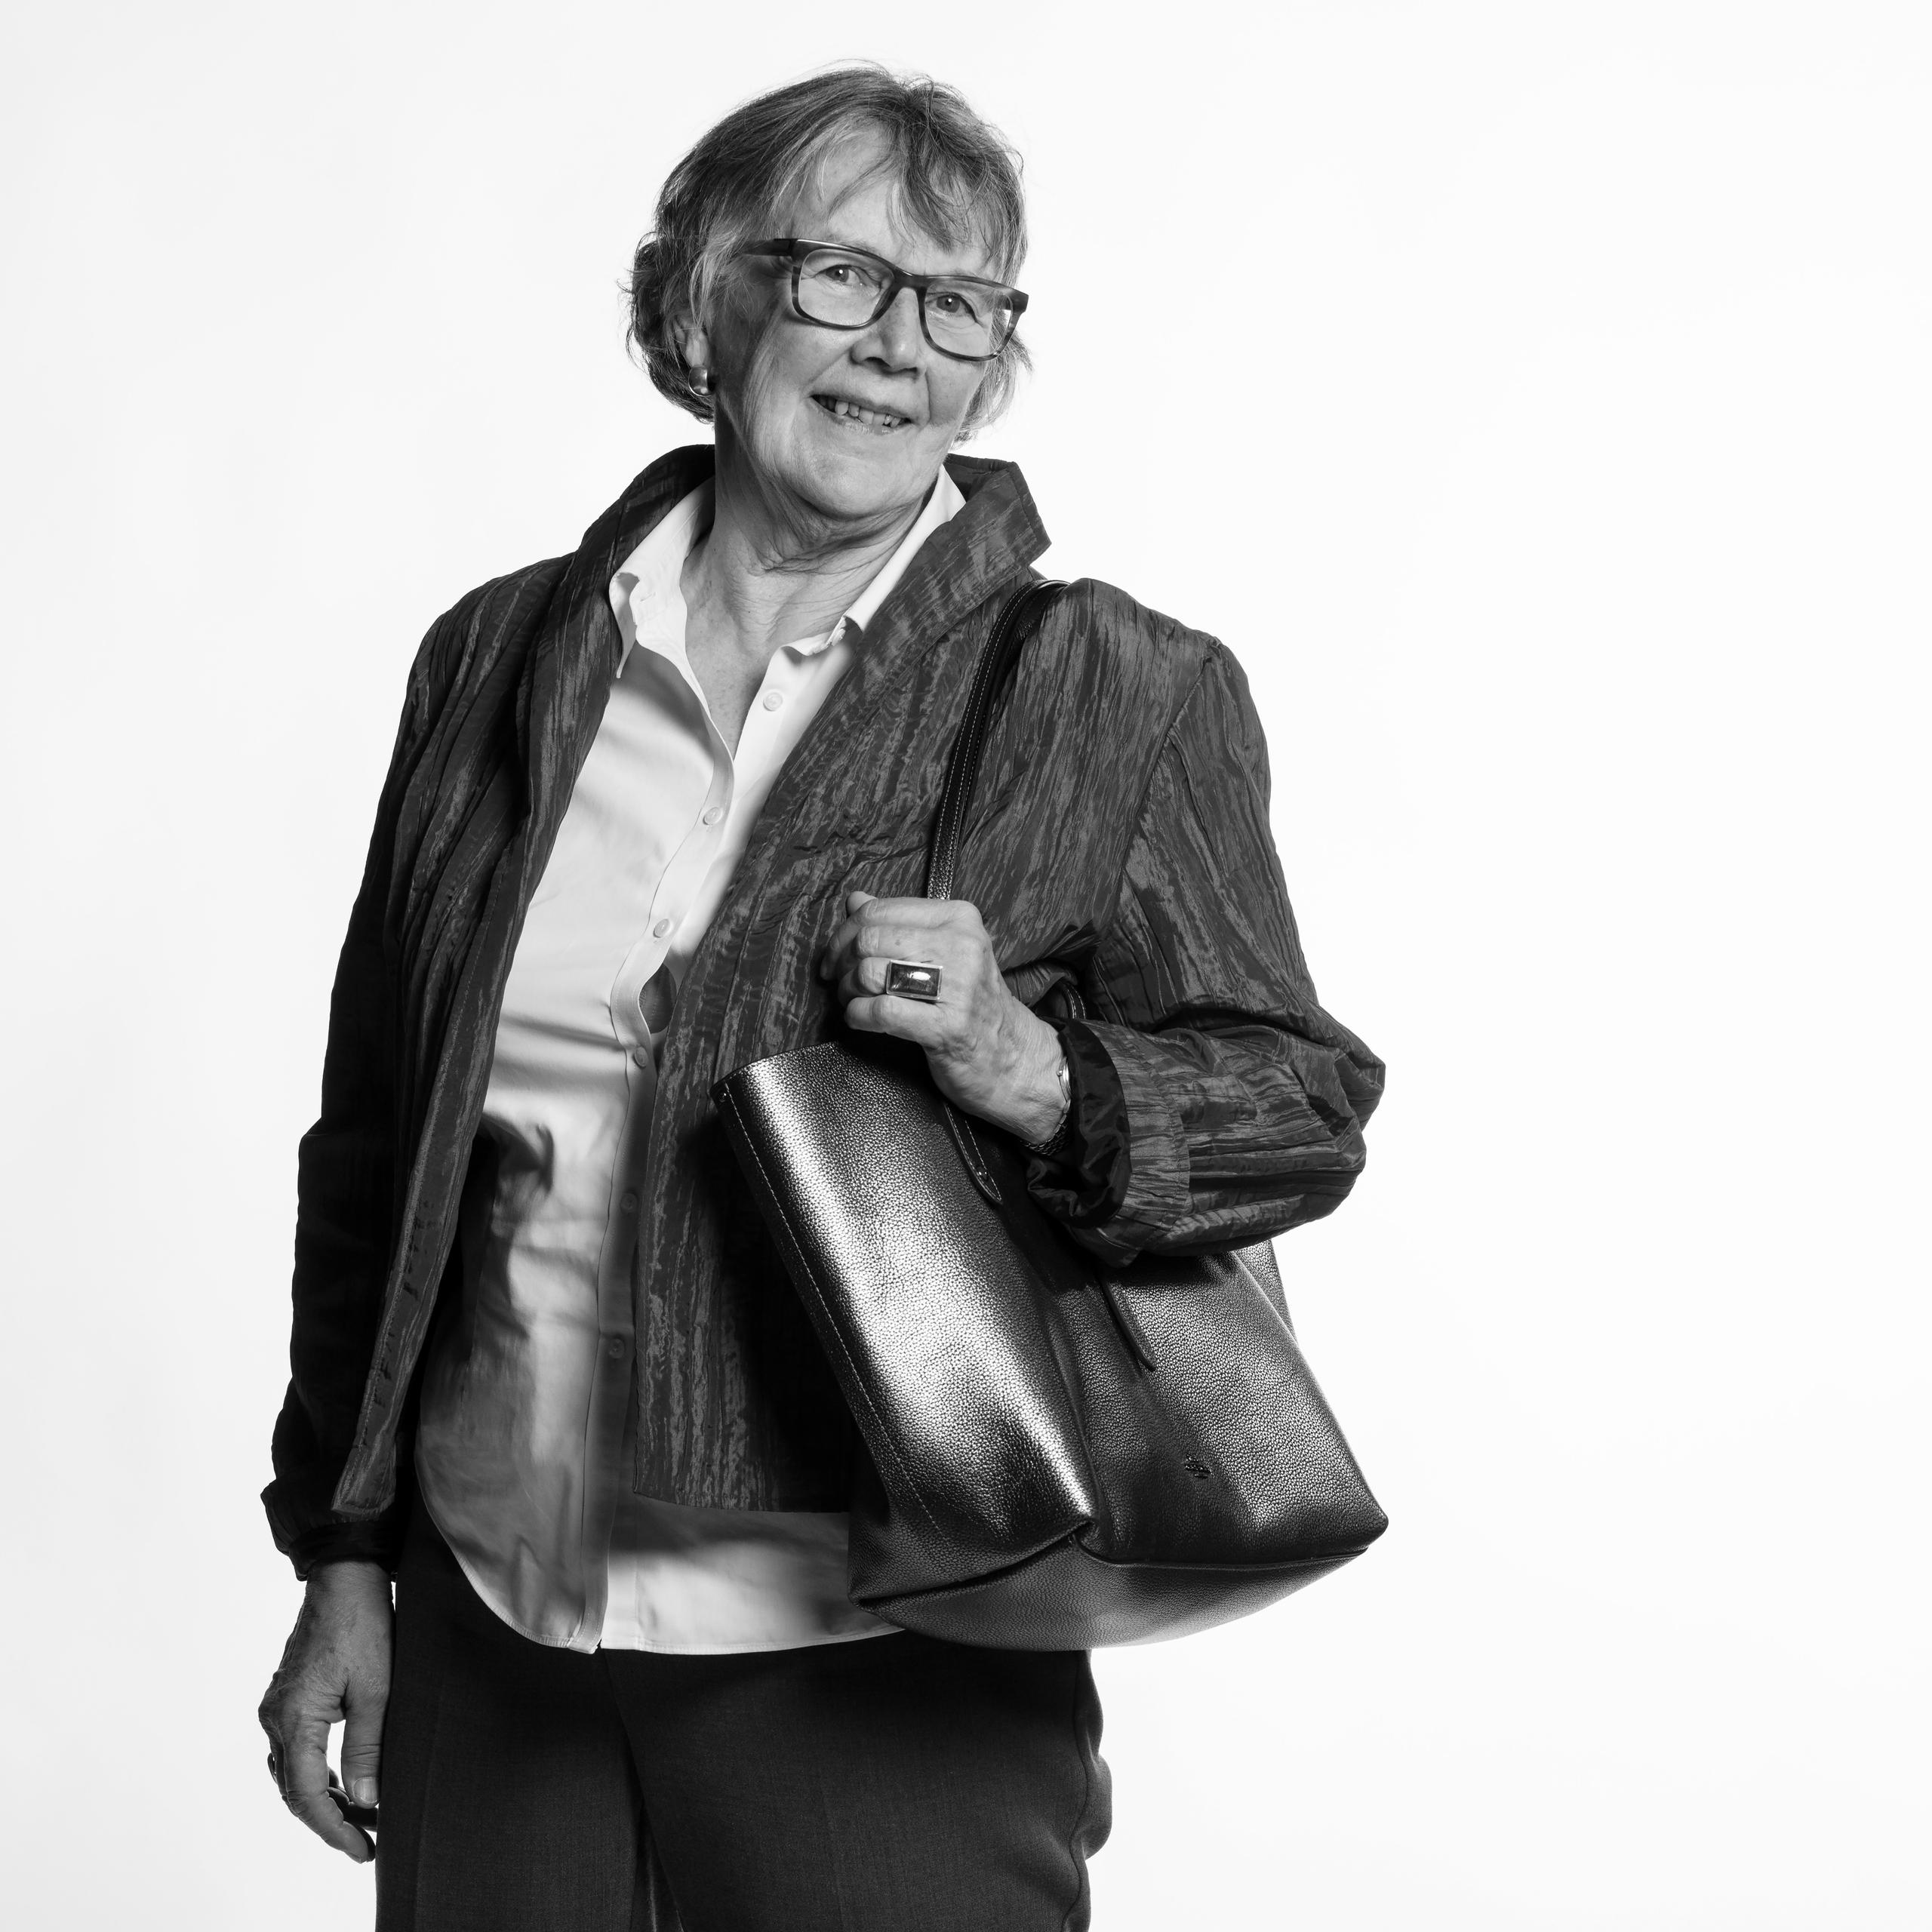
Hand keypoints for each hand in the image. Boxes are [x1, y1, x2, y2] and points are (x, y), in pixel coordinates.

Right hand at [259, 1559, 393, 1862]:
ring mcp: (278, 1706)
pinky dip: (319, 1771)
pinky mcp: (288, 1696)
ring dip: (325, 1797)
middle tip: (367, 1841)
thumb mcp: (376, 1688)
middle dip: (330, 1819)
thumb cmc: (364, 1624)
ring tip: (363, 1817)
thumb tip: (366, 1800)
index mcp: (294, 1718)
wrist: (345, 1575)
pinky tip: (346, 1781)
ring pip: (294, 1771)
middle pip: (295, 1789)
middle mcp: (276, 1717)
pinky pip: (296, 1749)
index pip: (307, 1794)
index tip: (362, 1850)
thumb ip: (367, 1745)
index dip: (334, 1828)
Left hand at [820, 891, 1066, 1144]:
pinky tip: (859, 1019)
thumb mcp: (943, 952)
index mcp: (959, 919)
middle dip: (842, 961)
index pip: (881, 910)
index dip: (845, 931)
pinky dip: (858, 1015)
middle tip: (838, 979)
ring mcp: (958, 987)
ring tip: (852, 1000)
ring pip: (872, 972)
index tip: (836, 953)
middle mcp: (962, 946)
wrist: (1012, 1057)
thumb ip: (899, 924)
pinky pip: (881, 1011)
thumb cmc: (970, 1003)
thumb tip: (854, 899)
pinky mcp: (947, 1028)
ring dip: (848, 990)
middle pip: (871, 939)